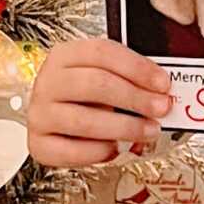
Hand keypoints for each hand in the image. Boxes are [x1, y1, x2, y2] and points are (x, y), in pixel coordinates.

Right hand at [28, 39, 172, 167]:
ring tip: (149, 131)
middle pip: (95, 84)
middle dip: (135, 97)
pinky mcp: (40, 144)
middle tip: (161, 108)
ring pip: (85, 121)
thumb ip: (130, 77)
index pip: (102, 52)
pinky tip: (117, 148)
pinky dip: (100, 152)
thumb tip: (162, 91)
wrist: (50, 117)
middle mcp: (49, 82)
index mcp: (65, 56)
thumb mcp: (104, 74)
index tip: (163, 83)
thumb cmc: (84, 95)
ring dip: (125, 127)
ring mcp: (40, 114)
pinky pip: (73, 151)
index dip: (137, 67)